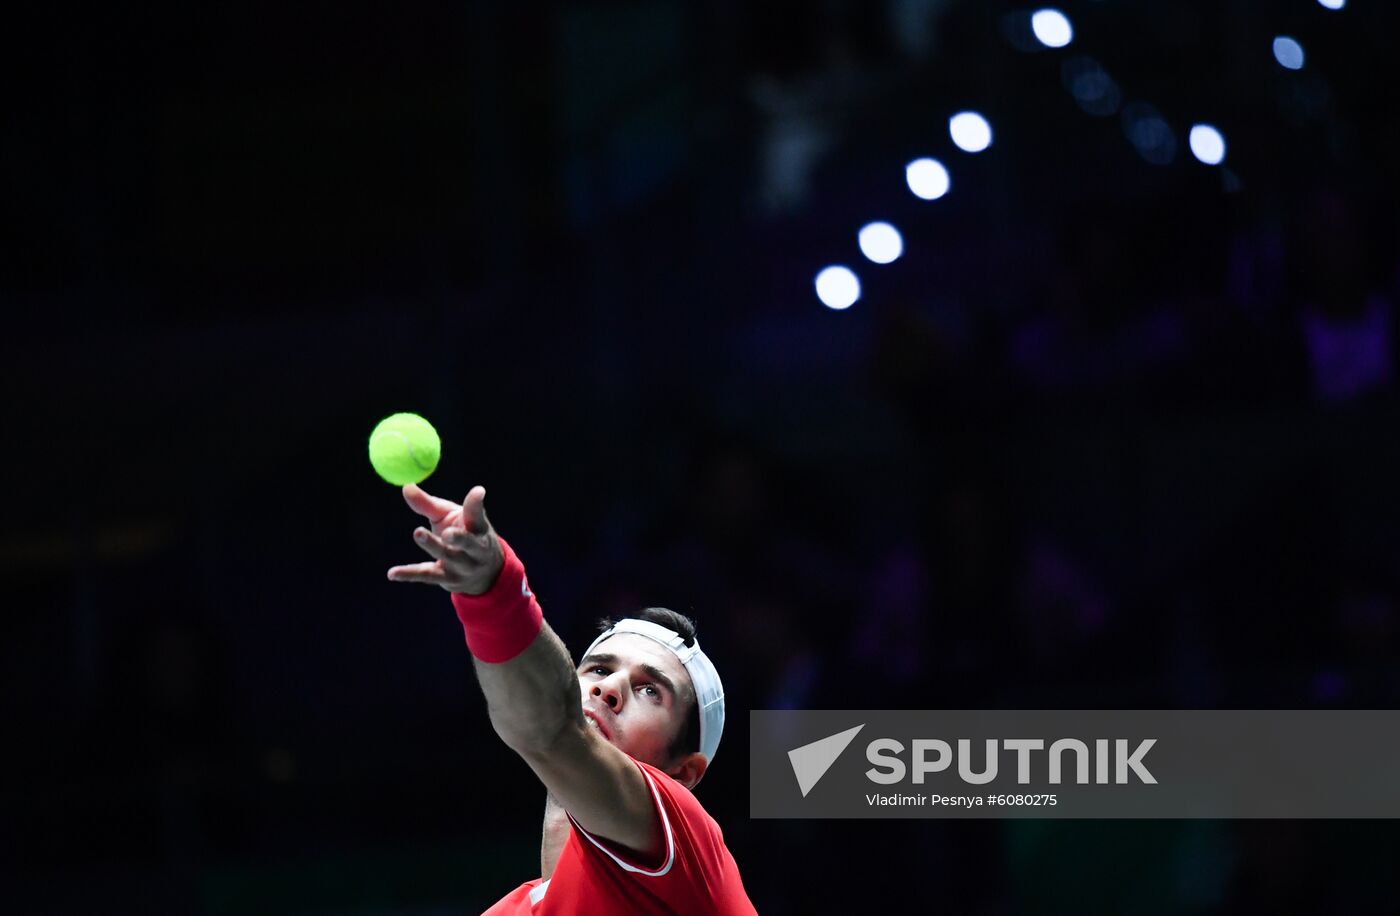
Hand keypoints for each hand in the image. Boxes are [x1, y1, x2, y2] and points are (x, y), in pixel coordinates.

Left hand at [387, 483, 504, 593]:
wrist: (484, 573)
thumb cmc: (463, 534)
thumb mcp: (451, 518)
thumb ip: (429, 504)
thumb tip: (406, 486)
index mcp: (478, 528)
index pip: (477, 514)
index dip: (476, 503)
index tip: (478, 490)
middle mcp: (475, 549)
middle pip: (468, 543)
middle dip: (459, 537)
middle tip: (447, 530)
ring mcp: (462, 566)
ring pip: (446, 556)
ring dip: (433, 545)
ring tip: (419, 533)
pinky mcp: (447, 579)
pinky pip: (427, 575)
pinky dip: (409, 574)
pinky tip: (392, 573)